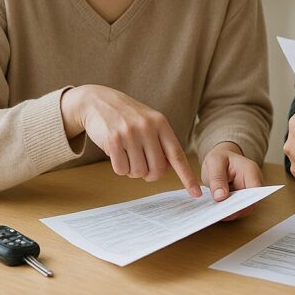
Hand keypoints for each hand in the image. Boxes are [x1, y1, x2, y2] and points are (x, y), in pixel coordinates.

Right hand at [60, 85, 201, 195]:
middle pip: (157, 169)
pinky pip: (121, 170)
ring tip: (127, 154)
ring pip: (138, 172)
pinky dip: (119, 167)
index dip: (187, 176)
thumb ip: (161, 143)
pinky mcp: (113, 140)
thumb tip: (170, 168)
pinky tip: (117, 153)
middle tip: (142, 165)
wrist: (98, 101)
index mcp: (161, 123)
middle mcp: (148, 127)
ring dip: (132, 170)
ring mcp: (130, 133)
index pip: (177, 155)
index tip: (196, 193)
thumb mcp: (149, 123)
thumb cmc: (127, 116)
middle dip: (150, 174)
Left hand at [201, 141, 263, 220]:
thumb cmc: (220, 157)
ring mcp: (248, 192)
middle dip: (235, 210)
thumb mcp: (214, 162)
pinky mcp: (241, 199)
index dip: (245, 202)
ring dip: (230, 212)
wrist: (221, 158)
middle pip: (250, 202)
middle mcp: (253, 183)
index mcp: (250, 170)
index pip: (255, 190)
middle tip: (218, 213)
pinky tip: (216, 211)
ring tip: (215, 213)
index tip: (229, 209)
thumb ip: (217, 178)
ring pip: (244, 208)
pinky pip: (236, 209)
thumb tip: (220, 197)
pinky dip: (227, 211)